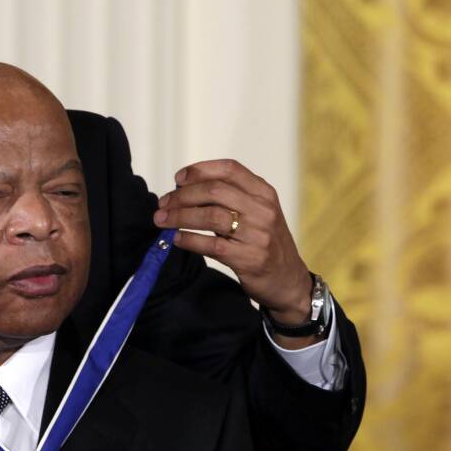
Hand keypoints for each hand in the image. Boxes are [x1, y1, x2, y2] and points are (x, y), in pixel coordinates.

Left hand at [153, 160, 312, 326]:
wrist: (288, 280)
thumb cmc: (263, 242)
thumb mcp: (257, 212)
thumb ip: (230, 198)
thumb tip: (182, 189)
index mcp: (264, 193)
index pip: (229, 169)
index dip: (199, 170)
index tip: (178, 179)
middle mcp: (263, 210)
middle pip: (214, 191)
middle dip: (182, 196)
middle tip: (163, 204)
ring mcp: (258, 235)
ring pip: (210, 217)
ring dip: (180, 217)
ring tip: (162, 220)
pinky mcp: (249, 258)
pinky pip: (212, 245)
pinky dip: (189, 240)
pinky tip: (177, 239)